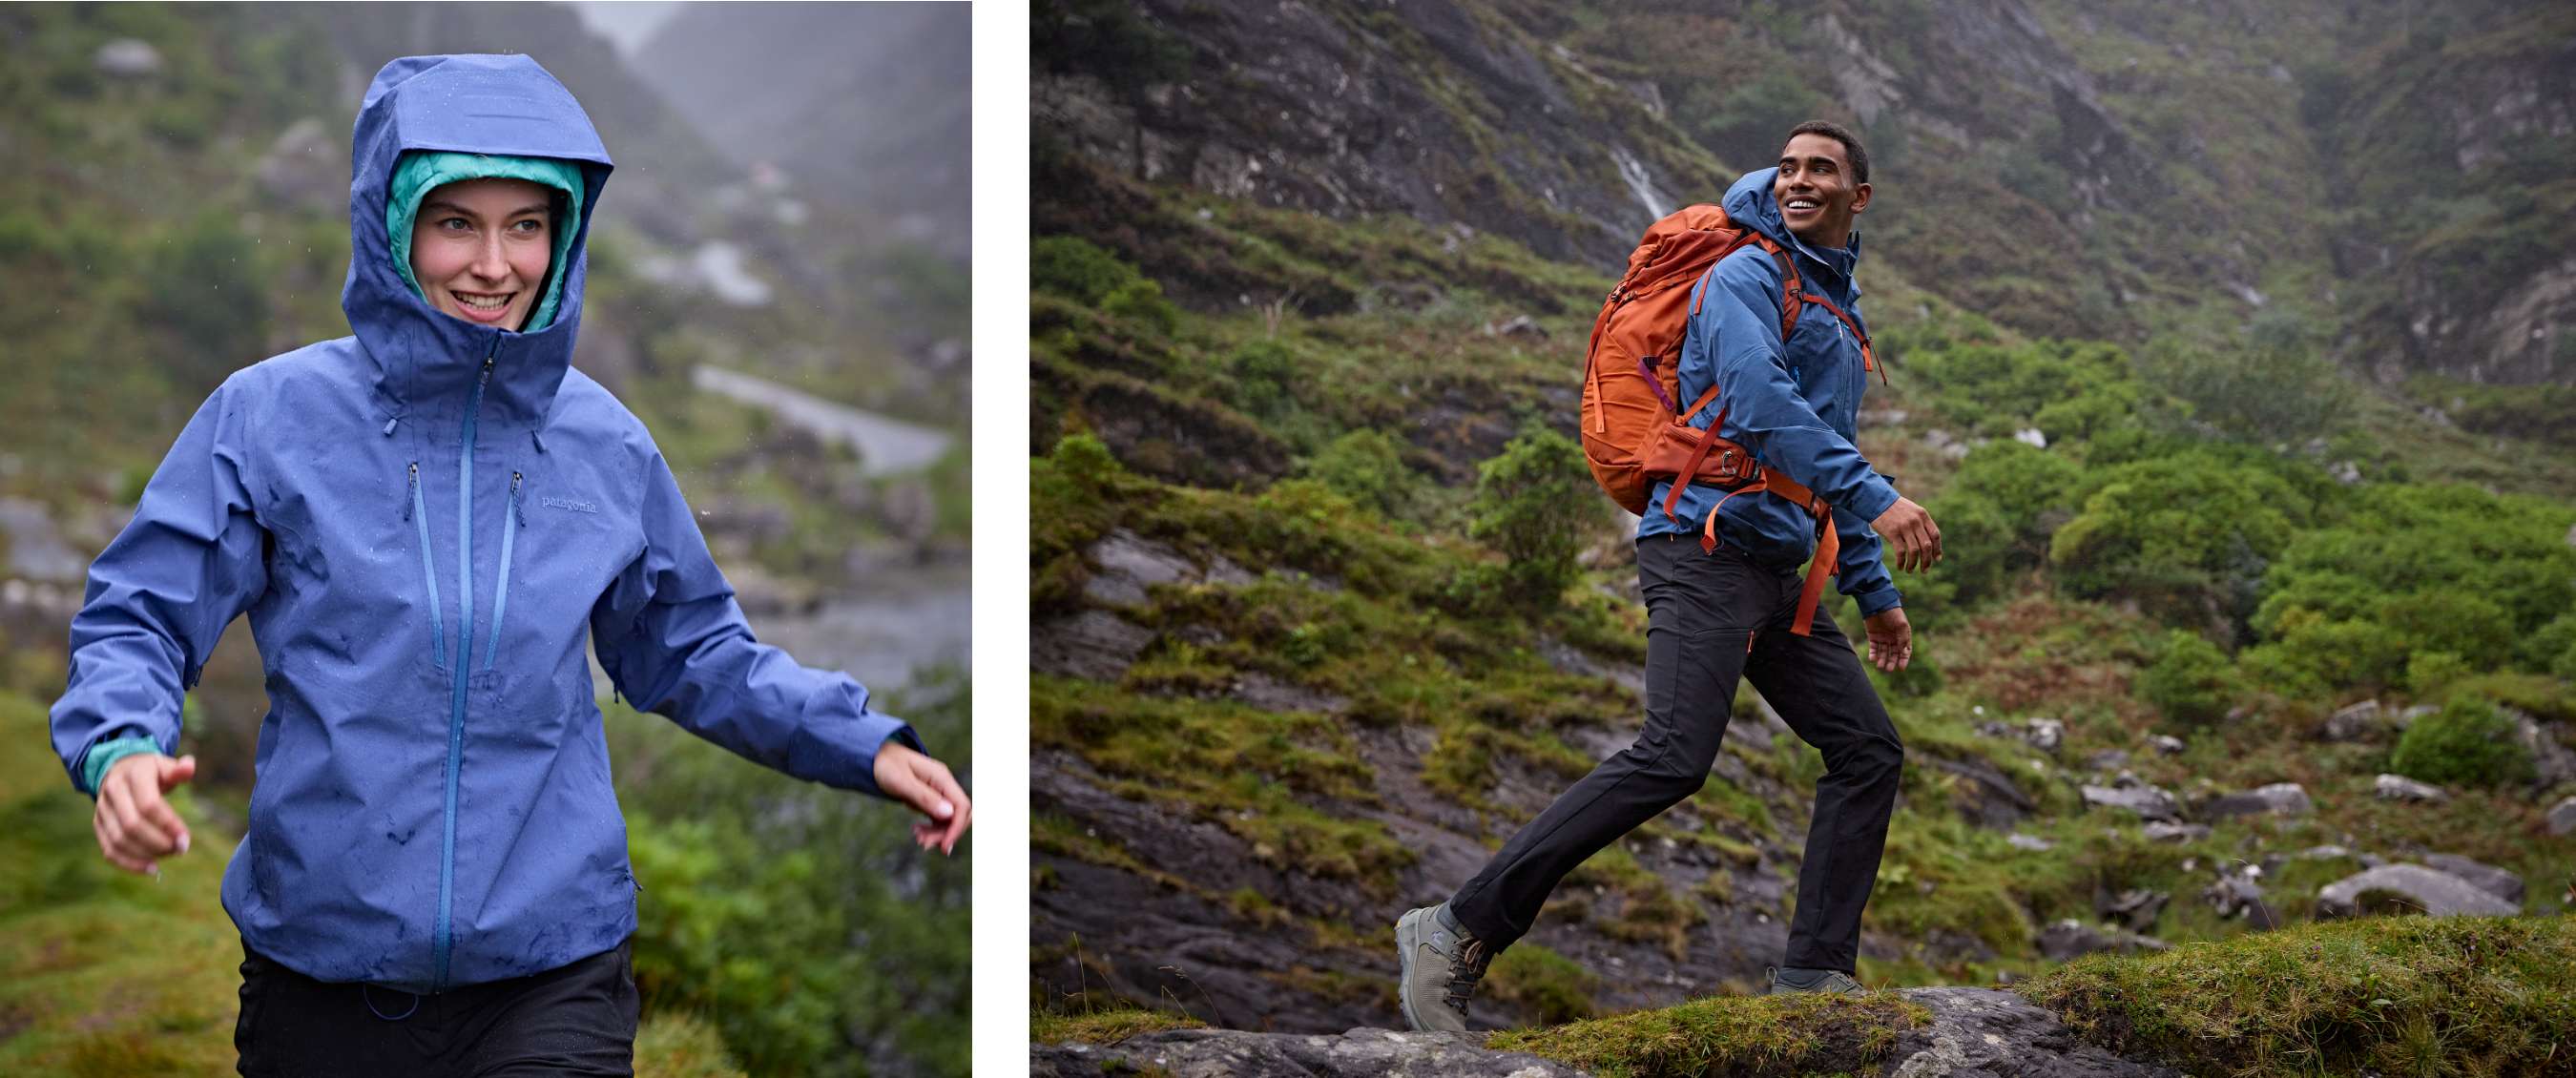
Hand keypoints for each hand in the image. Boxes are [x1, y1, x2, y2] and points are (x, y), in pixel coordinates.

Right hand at [95, 752, 194, 874]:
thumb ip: (178, 769)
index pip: (148, 804)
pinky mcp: (98, 825)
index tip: (185, 839)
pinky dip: (129, 863)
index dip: (168, 824)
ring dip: (146, 854)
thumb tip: (189, 767)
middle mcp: (113, 792)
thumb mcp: (164, 765)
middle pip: (132, 825)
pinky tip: (151, 869)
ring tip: (169, 855)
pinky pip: (109, 849)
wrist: (120, 769)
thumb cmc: (151, 771)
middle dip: (158, 842)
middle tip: (180, 849)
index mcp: (133, 775)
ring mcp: (102, 809)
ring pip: (119, 840)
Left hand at [872, 741, 969, 854]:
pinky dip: (931, 829)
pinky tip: (917, 831)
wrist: (876, 757)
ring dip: (937, 833)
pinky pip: (939, 819)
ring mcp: (940, 792)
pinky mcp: (932, 799)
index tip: (943, 846)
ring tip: (917, 838)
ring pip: (949, 820)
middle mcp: (945, 785)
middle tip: (923, 844)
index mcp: (942, 777)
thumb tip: (949, 814)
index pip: (962, 806)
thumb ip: (924, 797)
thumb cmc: (887, 766)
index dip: (956, 828)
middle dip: (946, 833)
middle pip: (959, 815)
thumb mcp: (901, 782)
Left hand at [1864, 608, 1913, 671]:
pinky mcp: (1873, 636)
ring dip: (1882, 660)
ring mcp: (1883, 638)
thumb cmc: (1892, 613)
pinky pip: (1873, 648)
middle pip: (1893, 654)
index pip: (1905, 651)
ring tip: (1880, 666)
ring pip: (1883, 652)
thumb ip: (1903, 638)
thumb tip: (1904, 652)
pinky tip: (1872, 659)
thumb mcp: (1901, 625)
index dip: (1904, 659)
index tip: (1901, 668)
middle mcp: (1893, 638)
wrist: (1877, 603)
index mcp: (1902, 635)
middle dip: (1891, 662)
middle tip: (1889, 669)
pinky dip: (1873, 654)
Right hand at [1870, 496, 1942, 572]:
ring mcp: (1904, 527)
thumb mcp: (1912, 511)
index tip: (1936, 559)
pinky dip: (1901, 562)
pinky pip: (1901, 552)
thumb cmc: (1895, 508)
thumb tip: (1928, 543)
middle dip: (1927, 561)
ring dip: (1913, 564)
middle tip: (1924, 570)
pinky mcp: (1892, 533)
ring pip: (1914, 551)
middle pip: (1926, 546)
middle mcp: (1915, 521)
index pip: (1935, 535)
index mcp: (1923, 515)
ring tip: (1910, 570)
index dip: (1937, 549)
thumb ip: (1921, 523)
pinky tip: (1900, 567)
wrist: (1877, 500)